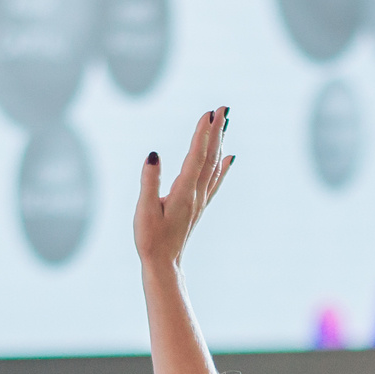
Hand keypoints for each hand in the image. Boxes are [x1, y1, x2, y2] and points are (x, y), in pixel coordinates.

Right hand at [134, 106, 233, 271]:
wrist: (163, 265)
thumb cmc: (150, 239)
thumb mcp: (144, 210)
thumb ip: (149, 181)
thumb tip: (153, 155)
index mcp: (183, 192)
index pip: (196, 156)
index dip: (202, 133)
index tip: (210, 112)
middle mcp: (196, 194)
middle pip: (210, 157)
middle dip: (216, 131)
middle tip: (224, 108)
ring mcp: (200, 201)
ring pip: (214, 166)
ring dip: (219, 143)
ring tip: (225, 123)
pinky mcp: (198, 207)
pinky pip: (215, 182)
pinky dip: (223, 167)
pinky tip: (230, 158)